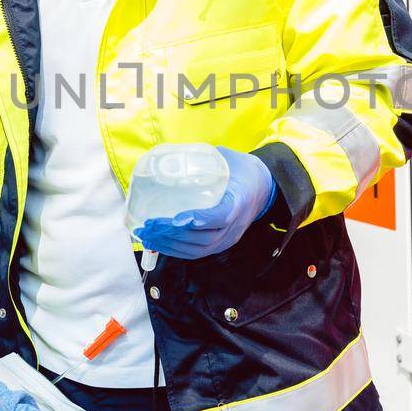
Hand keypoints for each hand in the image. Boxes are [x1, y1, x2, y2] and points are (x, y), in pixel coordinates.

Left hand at [133, 146, 275, 258]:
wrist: (263, 186)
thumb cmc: (241, 169)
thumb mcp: (226, 158)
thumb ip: (201, 160)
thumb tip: (169, 159)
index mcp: (240, 201)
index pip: (221, 216)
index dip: (200, 220)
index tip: (177, 218)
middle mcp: (236, 224)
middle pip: (205, 239)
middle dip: (173, 235)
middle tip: (149, 225)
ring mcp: (230, 237)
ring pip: (199, 250)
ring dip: (171, 245)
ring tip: (148, 236)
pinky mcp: (223, 243)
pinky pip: (199, 252)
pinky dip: (177, 250)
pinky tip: (159, 243)